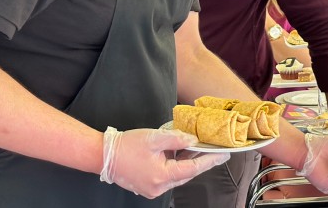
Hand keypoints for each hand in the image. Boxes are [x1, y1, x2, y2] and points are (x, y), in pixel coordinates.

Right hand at [100, 127, 229, 198]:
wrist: (103, 155)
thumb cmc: (126, 146)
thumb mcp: (154, 138)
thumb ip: (177, 139)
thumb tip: (193, 140)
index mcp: (162, 176)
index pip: (193, 169)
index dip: (210, 161)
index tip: (223, 155)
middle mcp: (159, 187)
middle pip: (187, 173)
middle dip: (200, 161)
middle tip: (214, 150)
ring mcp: (153, 189)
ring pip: (178, 175)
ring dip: (187, 162)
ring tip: (198, 149)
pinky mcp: (148, 186)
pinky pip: (168, 176)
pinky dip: (176, 166)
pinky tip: (180, 154)